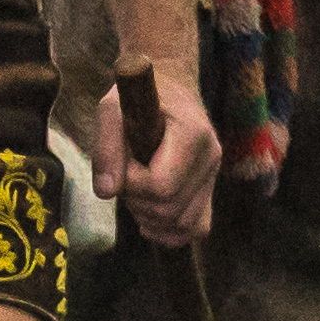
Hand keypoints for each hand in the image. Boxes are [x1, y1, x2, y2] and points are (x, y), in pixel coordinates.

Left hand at [93, 63, 220, 247]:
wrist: (169, 87)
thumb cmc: (139, 96)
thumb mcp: (112, 109)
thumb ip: (106, 147)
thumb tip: (107, 192)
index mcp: (192, 134)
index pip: (161, 185)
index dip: (132, 183)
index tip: (123, 163)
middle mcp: (212, 157)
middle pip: (170, 210)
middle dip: (137, 202)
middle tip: (126, 177)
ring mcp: (214, 176)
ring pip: (184, 225)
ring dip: (150, 218)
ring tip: (137, 192)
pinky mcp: (210, 190)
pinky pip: (198, 228)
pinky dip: (171, 232)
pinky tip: (150, 219)